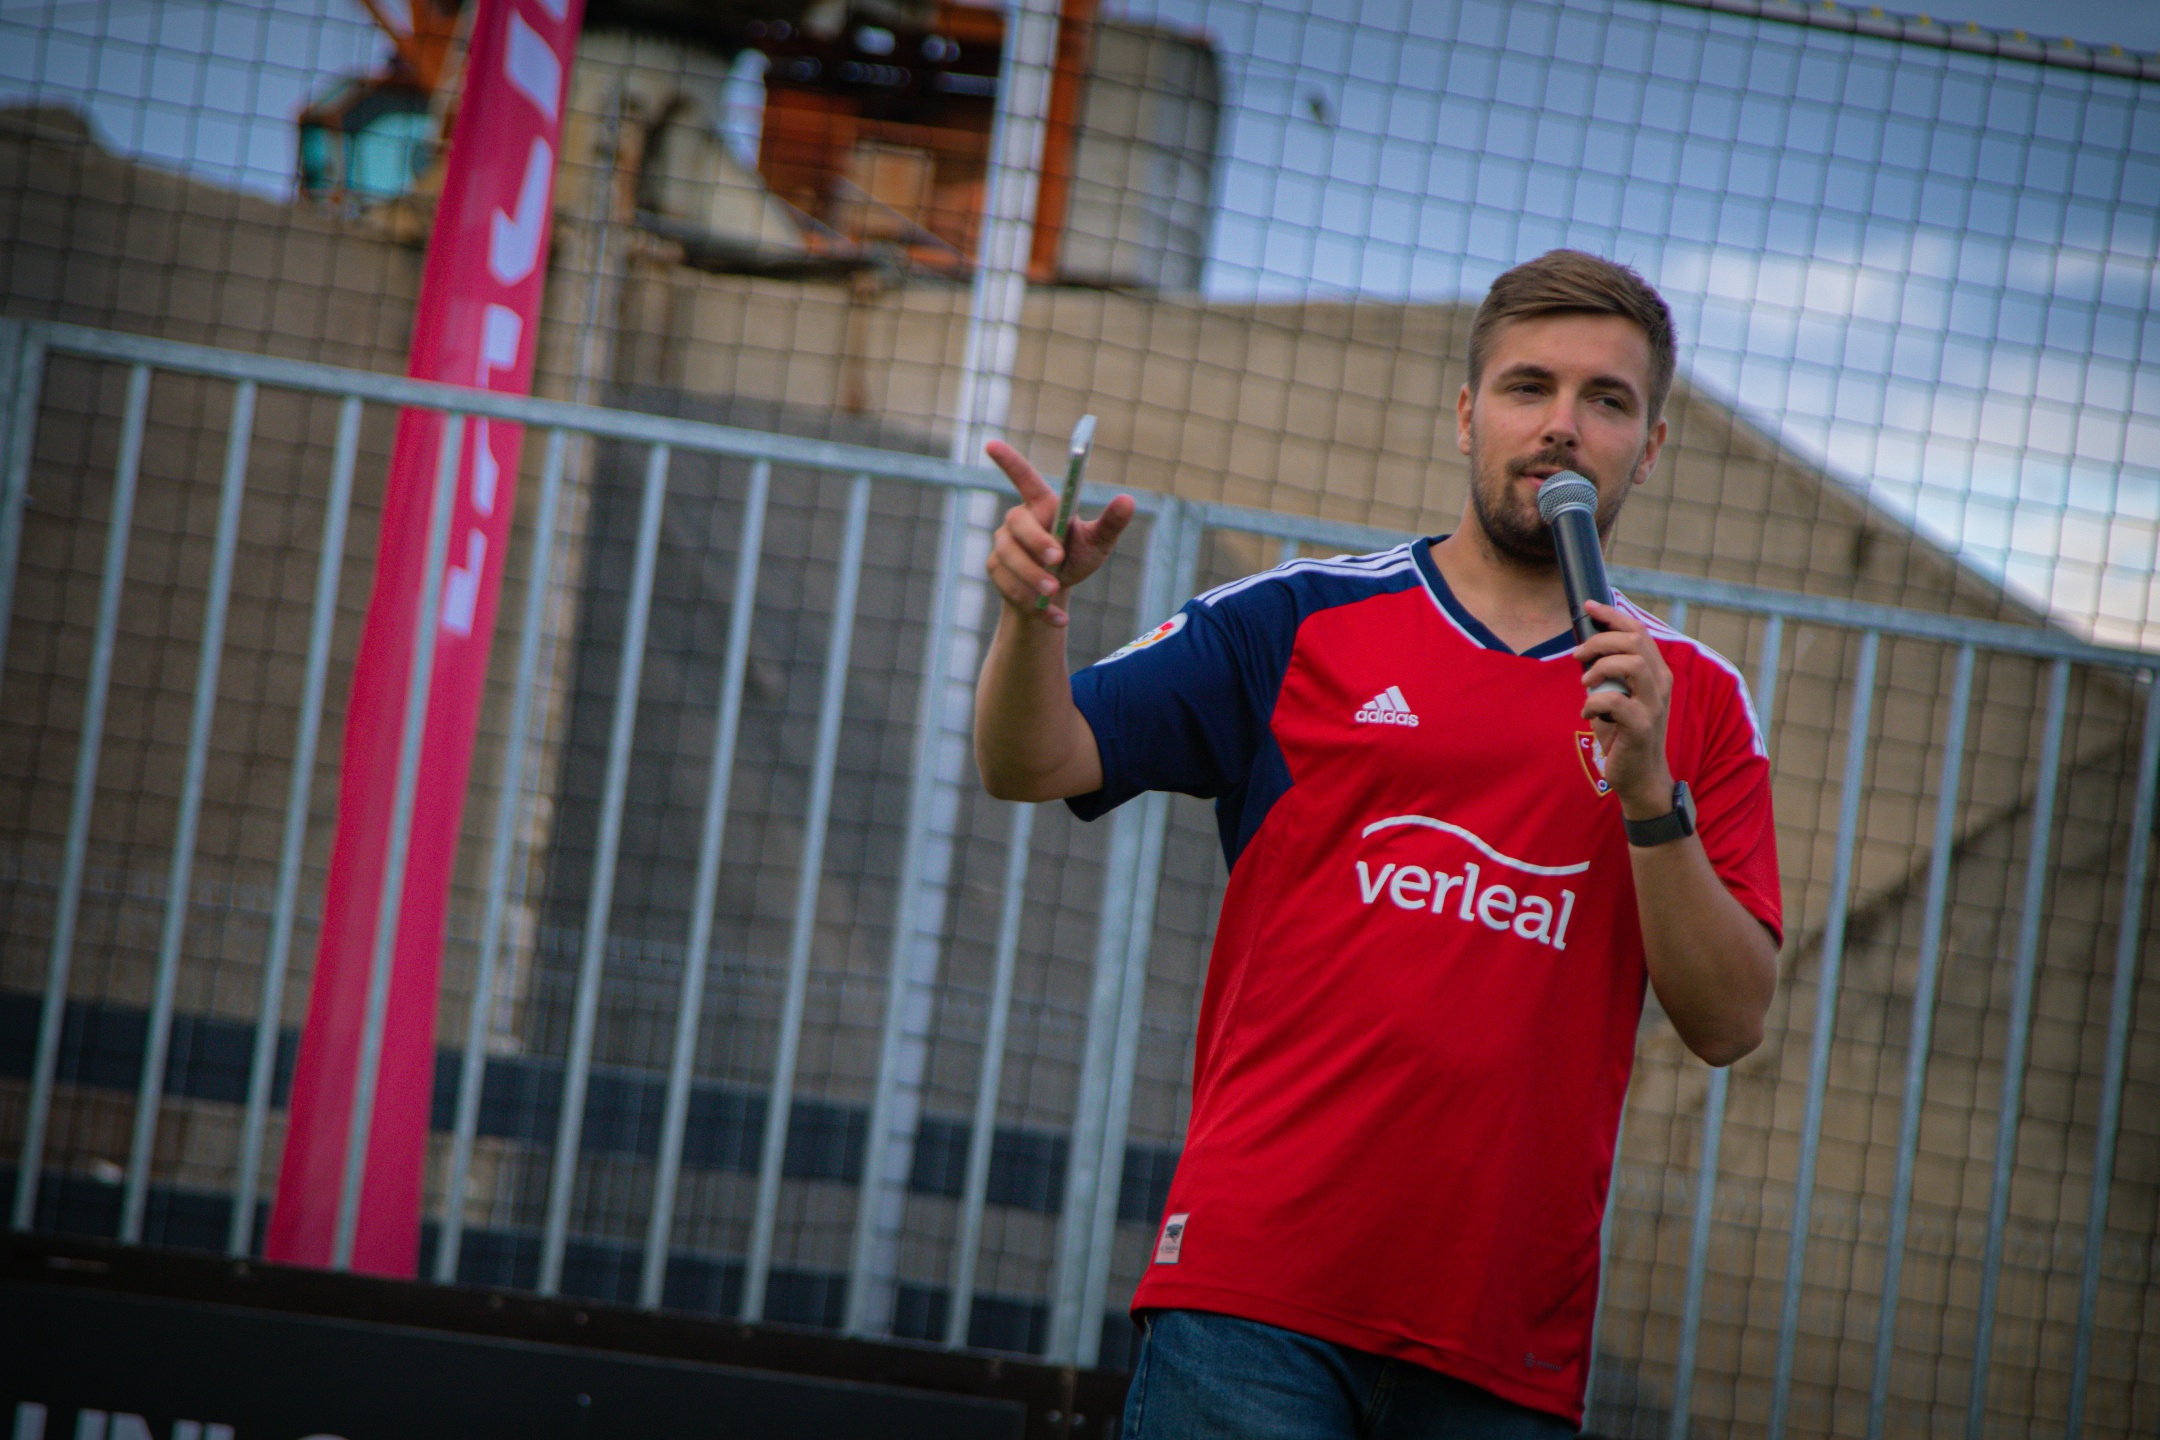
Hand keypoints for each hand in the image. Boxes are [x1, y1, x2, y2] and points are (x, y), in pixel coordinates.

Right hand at [983, 439, 1135, 626]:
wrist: (1057, 593)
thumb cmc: (1079, 556)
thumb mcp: (1099, 542)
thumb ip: (1111, 522)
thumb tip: (1128, 500)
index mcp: (1042, 505)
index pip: (1023, 478)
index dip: (1008, 461)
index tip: (991, 443)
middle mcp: (1017, 521)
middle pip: (1016, 524)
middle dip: (1036, 543)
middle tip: (1057, 560)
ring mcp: (1003, 546)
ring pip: (1009, 559)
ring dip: (1033, 577)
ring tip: (1055, 592)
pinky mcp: (996, 571)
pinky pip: (1010, 586)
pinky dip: (1034, 604)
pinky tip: (1056, 618)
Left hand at [1576, 600, 1673, 816]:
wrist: (1639, 775)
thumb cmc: (1622, 732)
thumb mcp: (1617, 695)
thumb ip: (1609, 672)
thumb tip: (1586, 645)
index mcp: (1656, 672)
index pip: (1638, 631)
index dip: (1613, 615)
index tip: (1588, 606)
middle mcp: (1660, 684)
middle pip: (1634, 641)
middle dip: (1600, 641)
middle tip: (1578, 656)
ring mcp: (1654, 704)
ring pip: (1631, 664)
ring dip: (1599, 669)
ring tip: (1585, 685)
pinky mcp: (1641, 726)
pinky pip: (1614, 701)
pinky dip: (1593, 703)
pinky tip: (1587, 713)